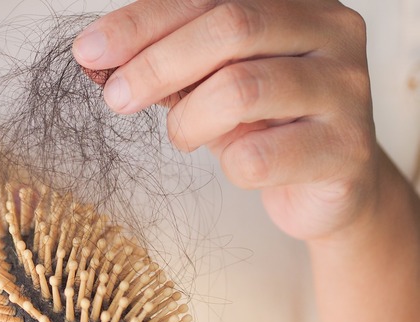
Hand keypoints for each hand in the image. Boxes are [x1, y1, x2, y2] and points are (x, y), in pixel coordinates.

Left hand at [73, 0, 379, 240]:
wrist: (328, 187)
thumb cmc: (263, 124)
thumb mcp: (212, 80)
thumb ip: (169, 59)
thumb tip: (97, 54)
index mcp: (295, 2)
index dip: (141, 22)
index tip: (89, 51)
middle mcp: (332, 31)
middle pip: (230, 27)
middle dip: (156, 64)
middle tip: (117, 98)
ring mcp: (346, 88)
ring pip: (241, 89)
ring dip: (189, 120)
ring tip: (185, 135)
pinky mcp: (348, 149)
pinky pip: (260, 156)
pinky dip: (229, 166)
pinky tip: (237, 164)